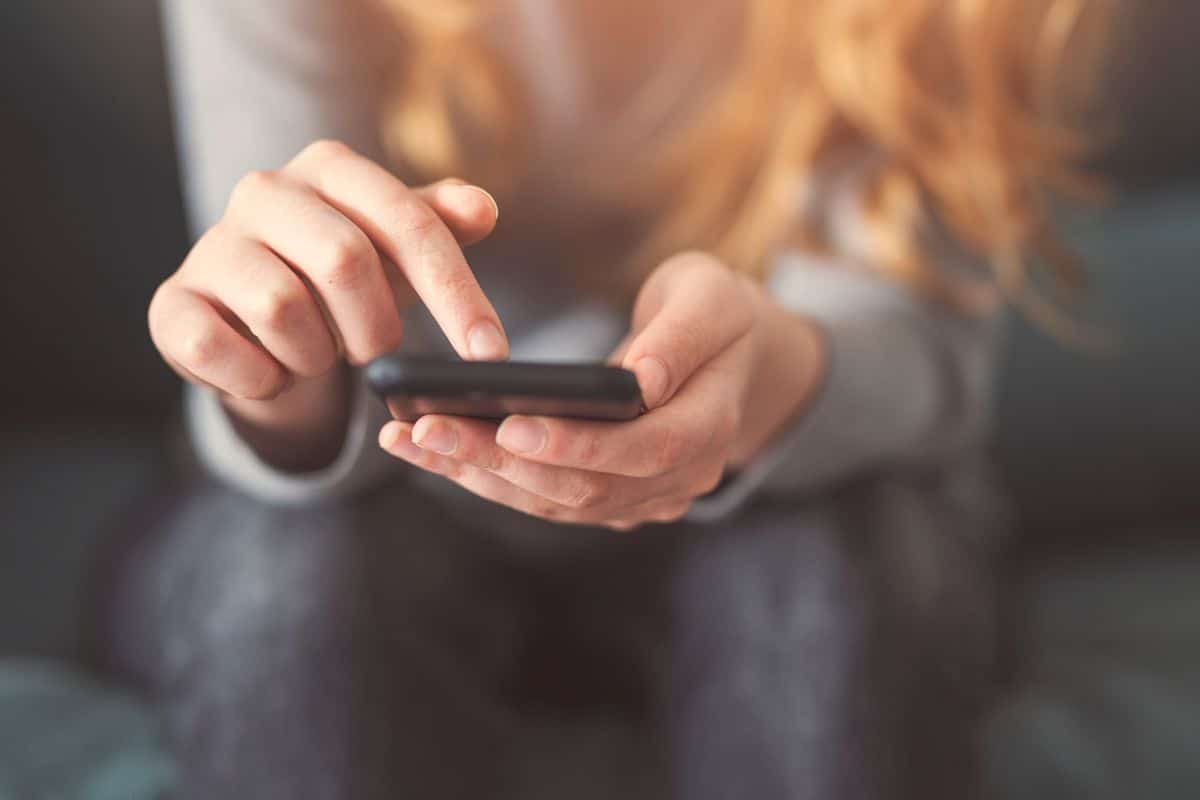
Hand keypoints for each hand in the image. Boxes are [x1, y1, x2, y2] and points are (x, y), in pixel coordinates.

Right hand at [148, 140, 507, 467]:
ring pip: (282, 309)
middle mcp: (264, 191)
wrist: (253, 321)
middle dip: (375, 327)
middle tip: (371, 348)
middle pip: (345, 262)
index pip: (409, 224)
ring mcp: (210, 246)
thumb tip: (483, 208)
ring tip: (314, 350)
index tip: (490, 354)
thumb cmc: (341, 276)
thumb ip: (440, 226)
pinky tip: (269, 371)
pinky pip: (221, 350)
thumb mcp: (398, 249)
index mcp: (330, 166)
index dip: (457, 293)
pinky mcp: (171, 305)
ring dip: (315, 355)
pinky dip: (262, 379)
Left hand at [379, 252, 822, 529]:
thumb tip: (637, 379)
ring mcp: (641, 497)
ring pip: (554, 502)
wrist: (728, 356)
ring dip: (480, 476)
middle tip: (427, 431)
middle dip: (500, 463)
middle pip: (585, 488)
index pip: (644, 450)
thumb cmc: (716, 313)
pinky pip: (543, 497)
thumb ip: (680, 337)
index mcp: (710, 427)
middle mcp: (678, 479)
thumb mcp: (711, 299)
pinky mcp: (607, 496)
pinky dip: (487, 477)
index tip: (510, 425)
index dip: (577, 445)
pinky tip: (432, 450)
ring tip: (410, 441)